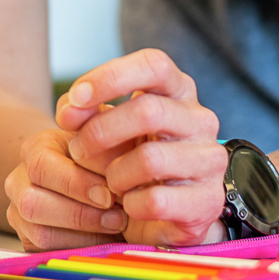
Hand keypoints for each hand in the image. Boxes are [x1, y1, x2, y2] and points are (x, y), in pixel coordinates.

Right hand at [3, 128, 129, 250]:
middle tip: (118, 218)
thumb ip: (108, 140)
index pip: (41, 166)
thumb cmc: (101, 155)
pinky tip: (105, 239)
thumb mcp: (105, 140)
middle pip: (32, 203)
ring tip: (115, 228)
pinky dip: (80, 249)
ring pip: (39, 233)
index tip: (109, 195)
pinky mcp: (28, 240)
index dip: (76, 184)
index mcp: (34, 149)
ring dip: (83, 235)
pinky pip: (48, 253)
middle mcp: (19, 180)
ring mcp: (19, 212)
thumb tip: (119, 156)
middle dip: (80, 215)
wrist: (90, 176)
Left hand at [56, 49, 226, 247]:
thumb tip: (68, 110)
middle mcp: (201, 120)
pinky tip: (129, 205)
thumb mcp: (109, 128)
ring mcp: (210, 160)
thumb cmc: (135, 161)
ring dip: (115, 175)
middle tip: (77, 150)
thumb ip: (85, 112)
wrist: (168, 213)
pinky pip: (156, 200)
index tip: (76, 98)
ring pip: (150, 159)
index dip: (111, 76)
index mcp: (178, 92)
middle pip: (148, 111)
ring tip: (109, 184)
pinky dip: (131, 205)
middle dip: (100, 131)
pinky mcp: (208, 200)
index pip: (153, 65)